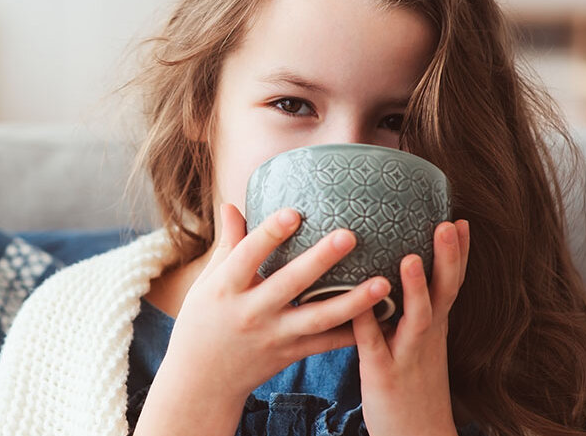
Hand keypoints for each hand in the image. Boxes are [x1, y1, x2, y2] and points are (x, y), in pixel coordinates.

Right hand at [135, 203, 391, 435]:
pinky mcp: (291, 353)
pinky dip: (355, 332)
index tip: (294, 212)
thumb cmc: (202, 322)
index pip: (248, 256)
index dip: (269, 234)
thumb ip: (227, 245)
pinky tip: (383, 318)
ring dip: (353, 302)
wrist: (203, 380)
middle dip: (320, 260)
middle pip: (290, 284)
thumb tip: (233, 204)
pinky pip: (327, 343)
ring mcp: (274, 336)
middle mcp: (251, 312)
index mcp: (225, 288)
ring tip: (383, 283)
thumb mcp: (207, 283)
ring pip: (318, 318)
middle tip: (349, 236)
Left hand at [351, 219, 470, 435]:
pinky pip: (373, 345)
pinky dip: (367, 323)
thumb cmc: (412, 386)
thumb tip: (391, 275)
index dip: (458, 254)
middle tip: (447, 223)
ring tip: (411, 257)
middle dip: (448, 258)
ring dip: (416, 288)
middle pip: (444, 293)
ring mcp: (407, 355)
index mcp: (434, 327)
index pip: (451, 284)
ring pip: (416, 318)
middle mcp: (426, 337)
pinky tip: (357, 303)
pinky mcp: (382, 374)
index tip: (459, 219)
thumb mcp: (418, 345)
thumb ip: (408, 312)